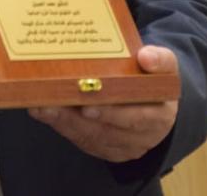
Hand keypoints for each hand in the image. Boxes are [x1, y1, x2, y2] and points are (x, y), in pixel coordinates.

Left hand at [28, 46, 179, 161]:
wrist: (157, 101)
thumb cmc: (154, 78)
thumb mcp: (165, 64)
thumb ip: (159, 59)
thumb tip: (146, 57)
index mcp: (159, 116)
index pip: (138, 118)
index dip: (113, 114)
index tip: (88, 106)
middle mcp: (142, 137)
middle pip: (107, 131)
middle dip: (77, 118)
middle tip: (52, 103)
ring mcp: (123, 146)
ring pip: (91, 137)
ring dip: (64, 122)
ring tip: (41, 106)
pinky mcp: (106, 149)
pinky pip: (82, 140)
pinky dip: (61, 126)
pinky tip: (43, 112)